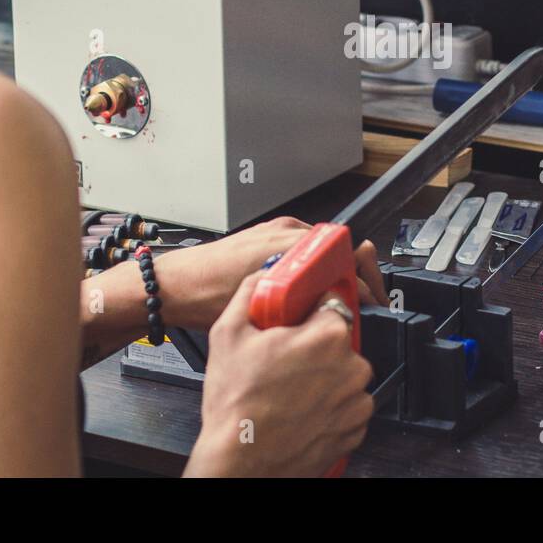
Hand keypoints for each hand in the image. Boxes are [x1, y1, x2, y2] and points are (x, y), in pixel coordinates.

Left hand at [156, 217, 388, 327]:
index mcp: (291, 242)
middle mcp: (286, 231)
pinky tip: (305, 292)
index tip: (370, 301)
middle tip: (362, 302)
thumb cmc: (204, 295)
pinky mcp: (264, 238)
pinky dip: (311, 270)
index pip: (347, 255)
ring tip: (334, 301)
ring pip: (321, 251)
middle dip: (355, 275)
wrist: (172, 287)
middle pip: (340, 248)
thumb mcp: (264, 308)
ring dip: (333, 273)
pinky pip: (300, 252)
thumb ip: (306, 304)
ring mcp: (275, 233)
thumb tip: (333, 310)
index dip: (364, 282)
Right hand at [185, 272, 373, 476]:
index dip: (310, 314)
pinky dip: (330, 408)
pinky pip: (348, 407)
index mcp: (327, 336)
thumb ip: (250, 293)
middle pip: (338, 342)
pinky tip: (302, 411)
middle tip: (286, 362)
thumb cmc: (237, 405)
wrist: (241, 461)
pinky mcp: (355, 428)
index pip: (332, 305)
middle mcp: (351, 366)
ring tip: (291, 391)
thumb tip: (263, 276)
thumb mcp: (228, 333)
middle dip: (316, 348)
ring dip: (325, 379)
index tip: (298, 324)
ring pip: (345, 375)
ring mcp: (356, 400)